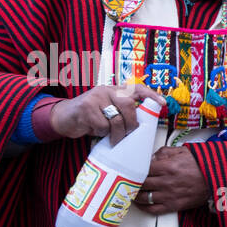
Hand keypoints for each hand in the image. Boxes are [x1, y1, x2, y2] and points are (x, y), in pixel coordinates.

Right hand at [49, 82, 166, 144]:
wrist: (63, 118)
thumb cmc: (90, 117)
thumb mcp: (107, 111)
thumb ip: (122, 112)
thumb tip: (141, 125)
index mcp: (115, 90)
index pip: (137, 88)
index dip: (151, 95)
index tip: (163, 104)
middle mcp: (107, 90)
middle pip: (129, 106)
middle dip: (131, 124)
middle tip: (128, 135)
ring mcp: (96, 97)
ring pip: (116, 118)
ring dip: (117, 134)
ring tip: (112, 139)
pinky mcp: (86, 108)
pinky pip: (103, 125)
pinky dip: (102, 133)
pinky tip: (95, 131)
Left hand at [136, 146, 211, 214]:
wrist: (216, 178)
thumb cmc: (199, 164)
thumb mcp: (181, 151)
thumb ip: (163, 153)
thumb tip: (150, 158)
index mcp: (167, 167)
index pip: (141, 170)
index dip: (133, 170)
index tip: (129, 170)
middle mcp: (166, 182)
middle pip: (140, 184)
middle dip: (132, 183)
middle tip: (127, 181)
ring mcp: (170, 196)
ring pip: (144, 198)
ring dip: (135, 196)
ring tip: (131, 192)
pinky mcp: (174, 205)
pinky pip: (154, 210)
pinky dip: (144, 208)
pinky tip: (141, 204)